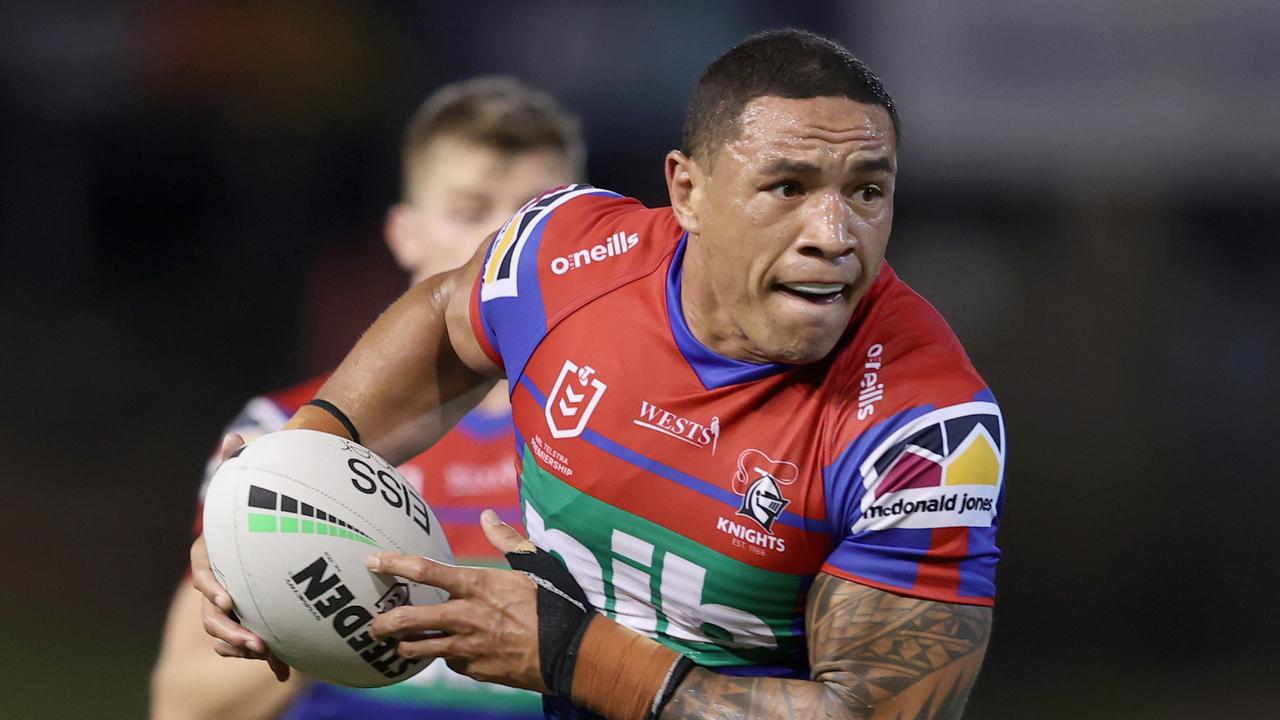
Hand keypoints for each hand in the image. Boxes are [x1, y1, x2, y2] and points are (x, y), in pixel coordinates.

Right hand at [189, 432, 290, 680]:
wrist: (296, 507)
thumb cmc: (271, 490)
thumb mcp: (259, 470)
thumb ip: (243, 459)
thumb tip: (232, 438)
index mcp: (217, 550)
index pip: (203, 570)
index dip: (210, 586)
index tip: (226, 598)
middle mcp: (223, 577)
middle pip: (214, 612)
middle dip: (230, 630)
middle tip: (255, 642)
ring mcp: (242, 599)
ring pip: (229, 631)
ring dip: (244, 645)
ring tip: (267, 655)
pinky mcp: (263, 612)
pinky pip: (257, 637)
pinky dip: (271, 655)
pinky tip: (287, 671)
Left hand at [368, 510, 548, 691]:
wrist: (571, 652)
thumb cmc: (555, 603)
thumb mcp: (535, 564)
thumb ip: (506, 539)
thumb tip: (488, 516)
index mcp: (477, 584)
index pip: (426, 571)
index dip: (395, 564)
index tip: (373, 561)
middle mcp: (466, 615)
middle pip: (410, 618)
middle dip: (383, 622)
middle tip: (372, 625)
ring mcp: (469, 646)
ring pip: (420, 649)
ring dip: (404, 646)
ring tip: (396, 644)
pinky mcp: (475, 669)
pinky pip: (449, 663)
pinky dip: (445, 657)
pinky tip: (446, 654)